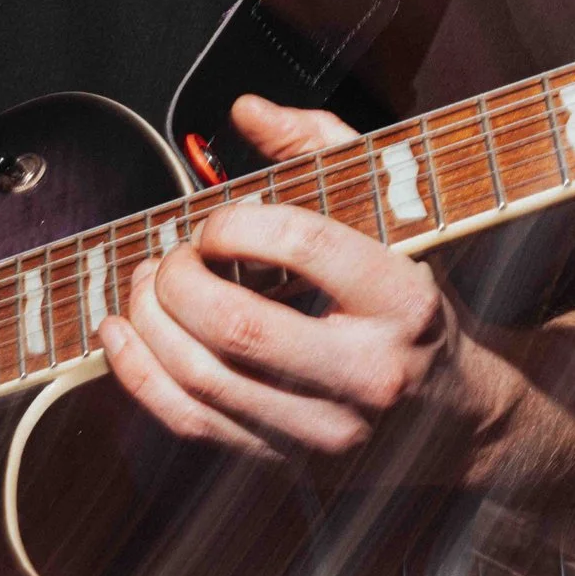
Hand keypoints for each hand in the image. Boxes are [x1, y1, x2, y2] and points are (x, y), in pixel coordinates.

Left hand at [97, 95, 513, 467]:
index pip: (306, 247)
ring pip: (203, 378)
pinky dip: (139, 375)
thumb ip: (324, 151)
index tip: (215, 223)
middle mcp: (369, 374)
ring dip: (149, 323)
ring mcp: (326, 430)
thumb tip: (245, 110)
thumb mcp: (395, 221)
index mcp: (406, 302)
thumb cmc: (412, 311)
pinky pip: (190, 424)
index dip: (237, 224)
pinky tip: (121, 335)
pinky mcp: (286, 465)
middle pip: (237, 325)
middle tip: (169, 258)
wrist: (453, 423)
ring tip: (142, 287)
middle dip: (177, 280)